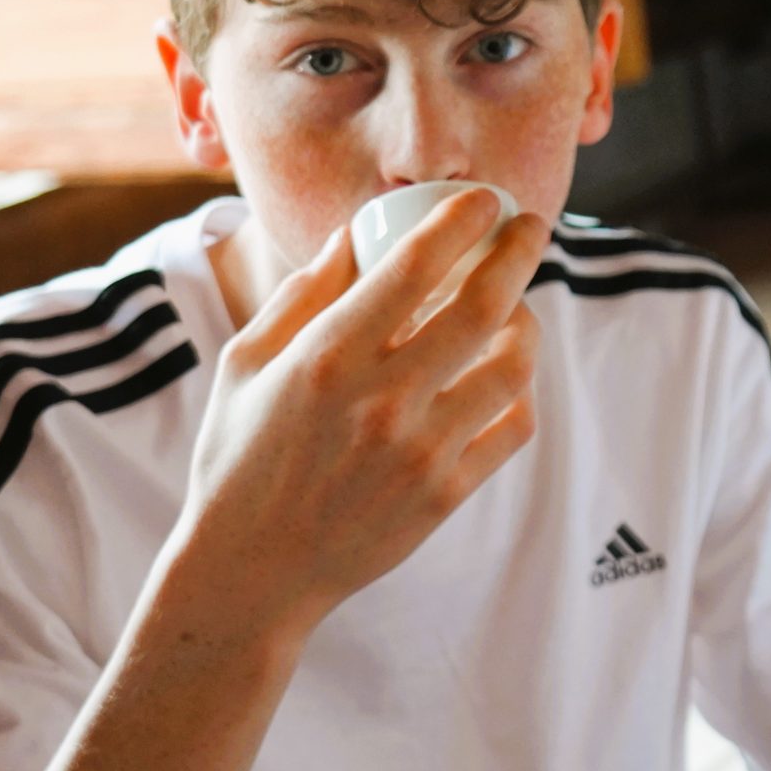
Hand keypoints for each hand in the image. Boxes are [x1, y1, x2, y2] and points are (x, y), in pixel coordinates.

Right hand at [170, 189, 546, 644]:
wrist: (248, 572)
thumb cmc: (240, 456)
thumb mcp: (246, 363)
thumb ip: (304, 292)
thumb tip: (356, 231)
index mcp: (326, 357)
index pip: (414, 265)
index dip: (461, 219)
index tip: (484, 198)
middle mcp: (380, 401)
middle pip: (483, 305)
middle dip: (518, 251)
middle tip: (530, 228)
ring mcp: (419, 451)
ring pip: (513, 366)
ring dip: (526, 323)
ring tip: (517, 308)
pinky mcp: (445, 494)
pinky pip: (512, 427)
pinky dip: (519, 392)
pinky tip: (504, 375)